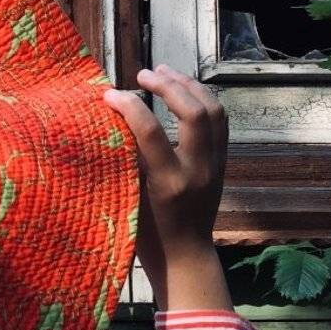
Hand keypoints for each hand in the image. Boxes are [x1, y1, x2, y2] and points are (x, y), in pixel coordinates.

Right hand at [102, 65, 231, 310]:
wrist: (184, 256)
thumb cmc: (146, 234)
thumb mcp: (129, 198)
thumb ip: (127, 160)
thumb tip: (114, 120)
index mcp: (170, 183)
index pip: (151, 131)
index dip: (129, 106)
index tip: (109, 94)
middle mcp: (198, 170)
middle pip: (194, 112)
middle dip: (168, 86)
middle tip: (142, 74)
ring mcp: (215, 166)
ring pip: (214, 111)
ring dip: (189, 86)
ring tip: (165, 72)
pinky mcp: (222, 163)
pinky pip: (219, 121)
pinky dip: (202, 100)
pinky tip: (184, 91)